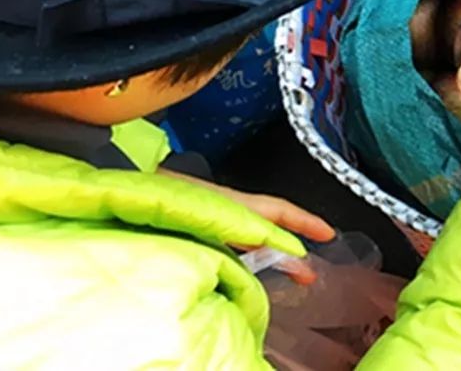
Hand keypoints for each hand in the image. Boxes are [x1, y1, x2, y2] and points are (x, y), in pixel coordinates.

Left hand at [160, 171, 334, 282]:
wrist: (132, 187)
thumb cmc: (165, 193)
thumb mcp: (209, 215)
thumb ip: (239, 234)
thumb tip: (269, 248)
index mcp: (234, 202)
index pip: (278, 212)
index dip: (305, 222)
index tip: (327, 234)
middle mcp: (229, 207)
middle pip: (271, 224)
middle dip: (294, 246)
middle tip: (310, 273)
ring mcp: (215, 214)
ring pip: (254, 232)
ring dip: (273, 250)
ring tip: (288, 272)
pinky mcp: (199, 224)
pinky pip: (235, 237)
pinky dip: (251, 251)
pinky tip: (247, 266)